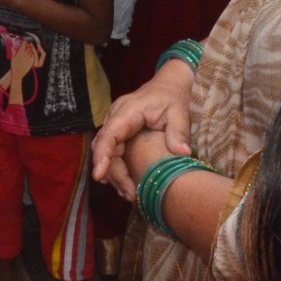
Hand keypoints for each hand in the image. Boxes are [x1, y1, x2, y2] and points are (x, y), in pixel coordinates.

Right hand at [90, 59, 195, 198]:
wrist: (168, 85)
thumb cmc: (173, 97)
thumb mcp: (179, 112)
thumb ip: (179, 131)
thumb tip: (181, 154)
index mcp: (127, 111)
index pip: (109, 134)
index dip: (102, 156)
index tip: (99, 175)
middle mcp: (115, 117)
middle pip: (104, 148)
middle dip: (113, 173)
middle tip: (130, 195)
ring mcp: (115, 124)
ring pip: (105, 151)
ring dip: (114, 174)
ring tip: (130, 195)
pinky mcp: (118, 131)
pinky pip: (112, 151)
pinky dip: (116, 168)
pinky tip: (127, 184)